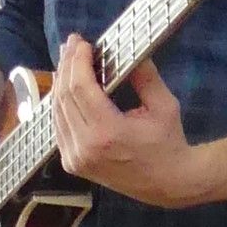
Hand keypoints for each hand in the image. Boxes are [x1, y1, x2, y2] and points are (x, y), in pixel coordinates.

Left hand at [49, 35, 205, 207]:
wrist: (168, 184)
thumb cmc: (169, 143)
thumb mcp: (164, 106)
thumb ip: (144, 76)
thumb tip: (128, 49)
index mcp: (107, 133)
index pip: (80, 88)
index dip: (77, 61)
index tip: (82, 43)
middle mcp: (85, 148)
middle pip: (64, 97)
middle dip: (67, 66)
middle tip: (73, 44)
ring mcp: (75, 158)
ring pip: (56, 111)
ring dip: (60, 83)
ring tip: (68, 61)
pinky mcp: (73, 164)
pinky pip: (59, 127)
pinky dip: (60, 105)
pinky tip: (66, 88)